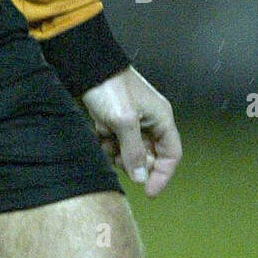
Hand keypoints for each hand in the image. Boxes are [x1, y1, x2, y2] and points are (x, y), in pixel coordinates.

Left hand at [81, 66, 181, 196]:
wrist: (86, 66)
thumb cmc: (110, 88)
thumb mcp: (124, 121)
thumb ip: (134, 151)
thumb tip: (140, 178)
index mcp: (160, 119)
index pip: (171, 155)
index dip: (162, 175)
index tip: (148, 192)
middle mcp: (149, 120)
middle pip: (148, 155)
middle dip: (134, 162)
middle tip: (119, 159)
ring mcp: (130, 119)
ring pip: (129, 150)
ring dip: (117, 152)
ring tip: (107, 141)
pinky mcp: (113, 118)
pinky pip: (114, 141)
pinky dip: (106, 142)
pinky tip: (98, 133)